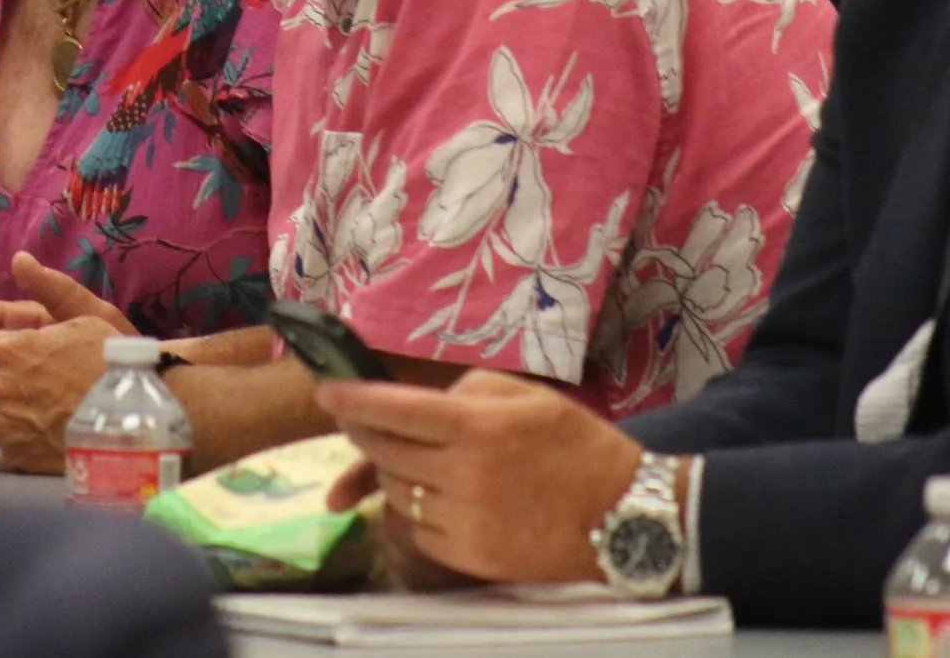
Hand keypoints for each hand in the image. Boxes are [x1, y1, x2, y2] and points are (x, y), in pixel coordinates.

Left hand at [0, 252, 138, 472]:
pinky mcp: (17, 457)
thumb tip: (19, 259)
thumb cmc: (112, 362)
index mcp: (10, 348)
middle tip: (15, 386)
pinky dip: (11, 443)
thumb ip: (48, 288)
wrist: (135, 417)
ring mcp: (6, 425)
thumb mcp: (85, 315)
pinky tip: (35, 436)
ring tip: (25, 414)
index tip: (5, 357)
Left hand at [315, 369, 640, 583]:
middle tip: (359, 421)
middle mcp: (465, 474)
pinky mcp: (469, 558)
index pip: (393, 409)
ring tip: (408, 458)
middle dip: (364, 432)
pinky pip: (417, 530)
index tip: (325, 392)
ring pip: (396, 493)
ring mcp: (465, 521)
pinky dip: (415, 511)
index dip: (352, 400)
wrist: (625, 516)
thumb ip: (466, 391)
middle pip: (384, 451)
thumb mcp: (526, 397)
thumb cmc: (576, 446)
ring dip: (391, 473)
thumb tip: (417, 406)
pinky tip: (434, 496)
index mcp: (478, 427)